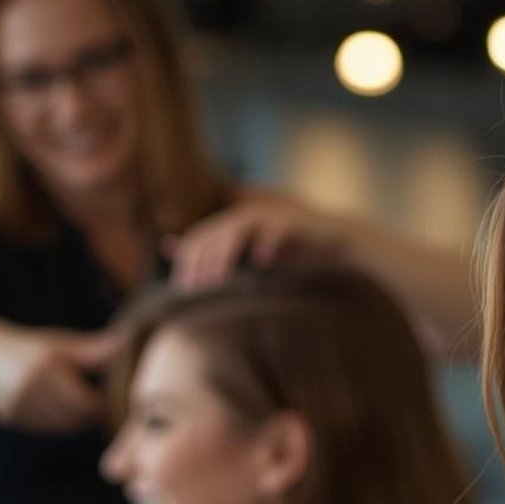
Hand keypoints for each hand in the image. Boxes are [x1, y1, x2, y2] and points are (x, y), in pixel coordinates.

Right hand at [0, 323, 122, 433]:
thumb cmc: (28, 348)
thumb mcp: (59, 344)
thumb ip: (93, 350)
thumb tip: (126, 340)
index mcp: (47, 366)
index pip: (85, 402)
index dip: (98, 405)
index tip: (104, 399)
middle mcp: (31, 386)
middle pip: (73, 418)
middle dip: (86, 415)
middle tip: (94, 406)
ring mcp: (17, 404)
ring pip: (58, 427)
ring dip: (70, 421)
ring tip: (73, 406)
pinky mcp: (8, 416)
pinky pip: (41, 429)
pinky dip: (52, 424)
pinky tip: (51, 410)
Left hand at [166, 192, 345, 289]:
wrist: (332, 242)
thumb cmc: (290, 251)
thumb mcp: (250, 255)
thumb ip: (218, 253)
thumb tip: (172, 247)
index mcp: (234, 222)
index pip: (199, 237)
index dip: (188, 261)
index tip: (184, 288)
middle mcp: (249, 214)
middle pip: (214, 233)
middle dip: (202, 262)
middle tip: (197, 289)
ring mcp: (271, 215)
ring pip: (238, 230)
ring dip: (225, 254)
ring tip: (218, 279)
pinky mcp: (293, 222)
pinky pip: (274, 231)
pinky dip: (266, 245)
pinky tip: (260, 263)